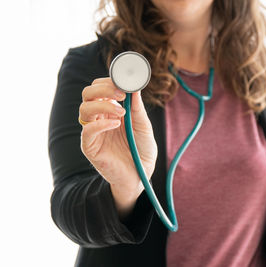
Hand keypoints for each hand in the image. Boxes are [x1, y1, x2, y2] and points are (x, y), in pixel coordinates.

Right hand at [79, 78, 157, 209]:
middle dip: (103, 89)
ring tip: (122, 113)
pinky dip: (100, 123)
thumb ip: (137, 108)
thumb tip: (134, 87)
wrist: (140, 176)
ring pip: (84, 108)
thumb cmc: (142, 151)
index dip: (109, 81)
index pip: (100, 87)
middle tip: (121, 94)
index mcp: (111, 110)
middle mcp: (99, 118)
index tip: (124, 81)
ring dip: (102, 105)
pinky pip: (87, 130)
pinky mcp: (90, 147)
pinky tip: (115, 124)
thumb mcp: (144, 127)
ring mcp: (93, 132)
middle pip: (88, 93)